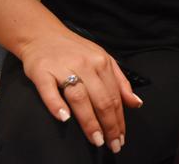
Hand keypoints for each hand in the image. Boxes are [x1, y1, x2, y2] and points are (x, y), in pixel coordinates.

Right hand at [19, 30, 142, 153]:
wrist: (42, 34)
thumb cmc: (73, 50)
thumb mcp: (102, 59)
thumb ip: (119, 81)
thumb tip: (136, 103)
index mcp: (101, 62)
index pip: (114, 96)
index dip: (119, 120)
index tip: (121, 138)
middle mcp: (85, 64)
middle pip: (101, 99)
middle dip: (109, 125)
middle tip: (112, 144)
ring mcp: (63, 67)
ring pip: (80, 97)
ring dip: (89, 121)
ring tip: (96, 139)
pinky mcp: (42, 71)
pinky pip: (49, 90)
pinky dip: (57, 105)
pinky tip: (64, 119)